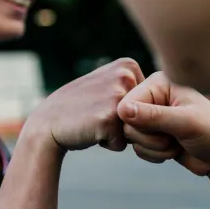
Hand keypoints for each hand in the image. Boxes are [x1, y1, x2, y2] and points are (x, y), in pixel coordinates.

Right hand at [24, 58, 144, 152]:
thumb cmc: (80, 108)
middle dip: (124, 122)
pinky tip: (91, 130)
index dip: (127, 110)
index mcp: (128, 65)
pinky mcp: (110, 119)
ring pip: (135, 129)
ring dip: (117, 133)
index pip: (148, 101)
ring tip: (95, 121)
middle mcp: (125, 76)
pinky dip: (108, 143)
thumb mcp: (107, 84)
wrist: (47, 123)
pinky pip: (122, 143)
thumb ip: (131, 84)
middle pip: (145, 114)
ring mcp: (118, 96)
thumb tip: (162, 91)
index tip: (104, 102)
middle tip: (97, 112)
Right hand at [117, 72, 209, 184]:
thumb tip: (121, 110)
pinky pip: (138, 148)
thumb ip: (153, 116)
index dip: (138, 123)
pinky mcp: (154, 134)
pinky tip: (173, 150)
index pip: (127, 104)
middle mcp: (154, 97)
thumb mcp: (185, 123)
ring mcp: (153, 116)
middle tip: (172, 138)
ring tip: (175, 144)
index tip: (162, 130)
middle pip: (127, 123)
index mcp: (160, 83)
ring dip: (154, 148)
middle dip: (150, 138)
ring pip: (132, 138)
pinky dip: (154, 154)